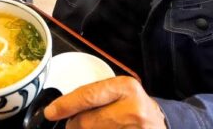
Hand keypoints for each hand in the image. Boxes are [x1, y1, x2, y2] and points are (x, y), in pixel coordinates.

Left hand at [44, 77, 166, 128]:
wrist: (161, 123)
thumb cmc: (134, 106)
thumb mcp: (119, 92)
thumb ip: (95, 96)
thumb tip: (60, 109)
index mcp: (125, 87)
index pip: (88, 96)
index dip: (66, 105)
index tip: (51, 112)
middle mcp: (132, 109)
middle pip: (86, 122)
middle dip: (74, 125)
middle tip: (73, 124)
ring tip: (95, 127)